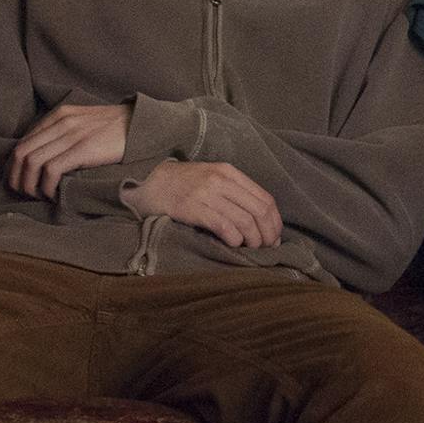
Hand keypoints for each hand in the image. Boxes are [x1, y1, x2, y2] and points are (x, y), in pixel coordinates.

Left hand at [4, 102, 129, 198]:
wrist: (143, 124)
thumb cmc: (116, 129)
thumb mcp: (85, 123)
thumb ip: (64, 133)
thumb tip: (46, 156)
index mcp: (59, 115)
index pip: (23, 142)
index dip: (15, 167)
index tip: (21, 183)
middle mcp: (60, 122)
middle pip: (20, 153)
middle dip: (16, 178)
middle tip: (24, 194)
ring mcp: (71, 134)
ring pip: (31, 162)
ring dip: (29, 185)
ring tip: (38, 196)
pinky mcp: (83, 149)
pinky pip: (50, 169)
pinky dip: (46, 186)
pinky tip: (53, 195)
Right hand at [123, 161, 282, 250]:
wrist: (149, 181)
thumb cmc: (183, 184)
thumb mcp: (212, 178)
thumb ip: (234, 192)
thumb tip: (260, 219)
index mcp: (229, 172)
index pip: (265, 198)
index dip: (275, 221)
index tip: (275, 238)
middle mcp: (221, 180)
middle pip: (259, 210)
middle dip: (268, 233)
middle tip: (267, 248)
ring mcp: (206, 193)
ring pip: (244, 220)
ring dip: (253, 240)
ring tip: (251, 250)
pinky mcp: (192, 207)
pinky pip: (223, 225)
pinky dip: (234, 238)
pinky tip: (233, 244)